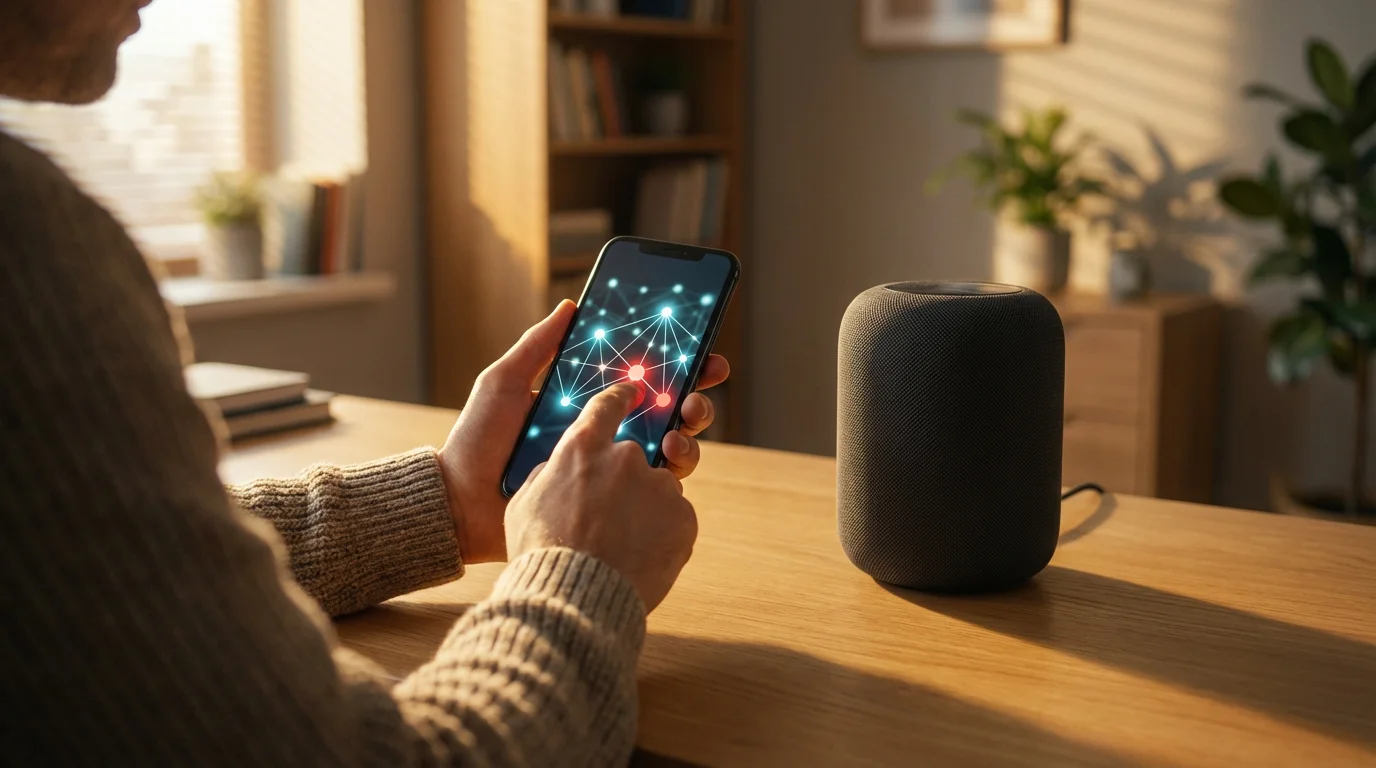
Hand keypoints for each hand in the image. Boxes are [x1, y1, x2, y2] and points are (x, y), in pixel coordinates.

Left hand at [437, 300, 729, 563]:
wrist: (460, 505)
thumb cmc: (478, 441)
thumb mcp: (504, 383)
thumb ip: (538, 345)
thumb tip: (572, 304)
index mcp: (583, 403)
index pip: (637, 378)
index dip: (673, 362)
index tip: (699, 345)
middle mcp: (603, 434)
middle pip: (664, 409)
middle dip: (693, 390)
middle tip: (703, 378)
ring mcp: (609, 469)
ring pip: (669, 444)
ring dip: (689, 427)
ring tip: (686, 418)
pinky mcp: (610, 503)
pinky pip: (653, 486)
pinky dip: (674, 467)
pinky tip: (672, 453)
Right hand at [505, 383, 697, 611]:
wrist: (576, 598)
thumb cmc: (541, 553)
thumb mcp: (524, 504)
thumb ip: (548, 476)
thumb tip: (560, 469)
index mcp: (582, 448)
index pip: (608, 404)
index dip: (623, 396)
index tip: (636, 393)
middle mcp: (626, 457)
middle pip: (637, 456)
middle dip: (629, 480)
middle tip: (614, 512)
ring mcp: (659, 486)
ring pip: (659, 490)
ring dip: (647, 510)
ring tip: (622, 546)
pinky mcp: (683, 517)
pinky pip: (676, 518)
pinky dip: (663, 535)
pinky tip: (639, 557)